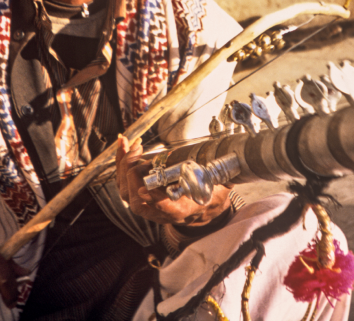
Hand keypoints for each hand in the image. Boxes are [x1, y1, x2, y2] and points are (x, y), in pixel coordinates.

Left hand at [115, 135, 230, 225]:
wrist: (200, 204)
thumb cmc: (209, 192)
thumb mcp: (217, 185)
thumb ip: (220, 179)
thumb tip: (231, 172)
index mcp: (180, 211)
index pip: (164, 209)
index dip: (154, 200)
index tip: (146, 188)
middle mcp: (159, 211)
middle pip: (136, 200)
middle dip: (133, 173)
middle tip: (139, 152)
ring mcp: (146, 203)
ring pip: (125, 188)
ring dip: (123, 163)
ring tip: (128, 143)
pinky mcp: (138, 192)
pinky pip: (123, 179)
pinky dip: (121, 160)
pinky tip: (124, 142)